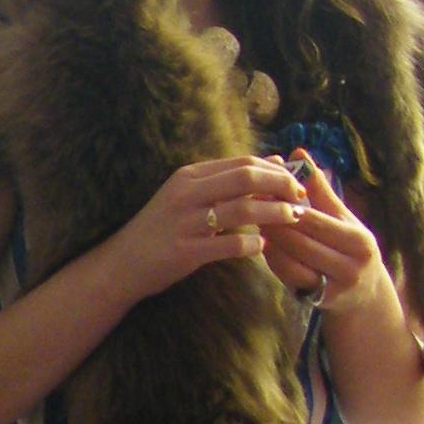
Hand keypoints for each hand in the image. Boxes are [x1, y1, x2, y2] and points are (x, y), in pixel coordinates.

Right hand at [110, 157, 306, 302]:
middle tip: (300, 198)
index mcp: (190, 175)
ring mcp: (185, 222)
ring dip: (275, 214)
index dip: (276, 170)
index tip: (296, 181)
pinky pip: (229, 245)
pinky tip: (263, 248)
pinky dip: (252, 246)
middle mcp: (186, 193)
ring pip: (242, 210)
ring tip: (293, 219)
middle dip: (280, 185)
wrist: (123, 263)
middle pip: (246, 178)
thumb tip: (274, 160)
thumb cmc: (162, 228)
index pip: (243, 162)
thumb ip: (228, 180)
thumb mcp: (190, 195)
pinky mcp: (185, 250)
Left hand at [259, 151, 382, 315]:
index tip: (263, 189)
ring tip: (253, 222)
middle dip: (273, 222)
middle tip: (249, 205)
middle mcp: (351, 266)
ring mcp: (334, 287)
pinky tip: (263, 245)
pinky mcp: (318, 301)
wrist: (365, 295)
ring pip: (292, 261)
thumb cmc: (349, 246)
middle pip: (301, 241)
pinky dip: (274, 259)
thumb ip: (319, 188)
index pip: (315, 219)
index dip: (287, 204)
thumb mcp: (342, 218)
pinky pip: (289, 278)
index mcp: (359, 240)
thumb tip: (298, 152)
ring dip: (270, 241)